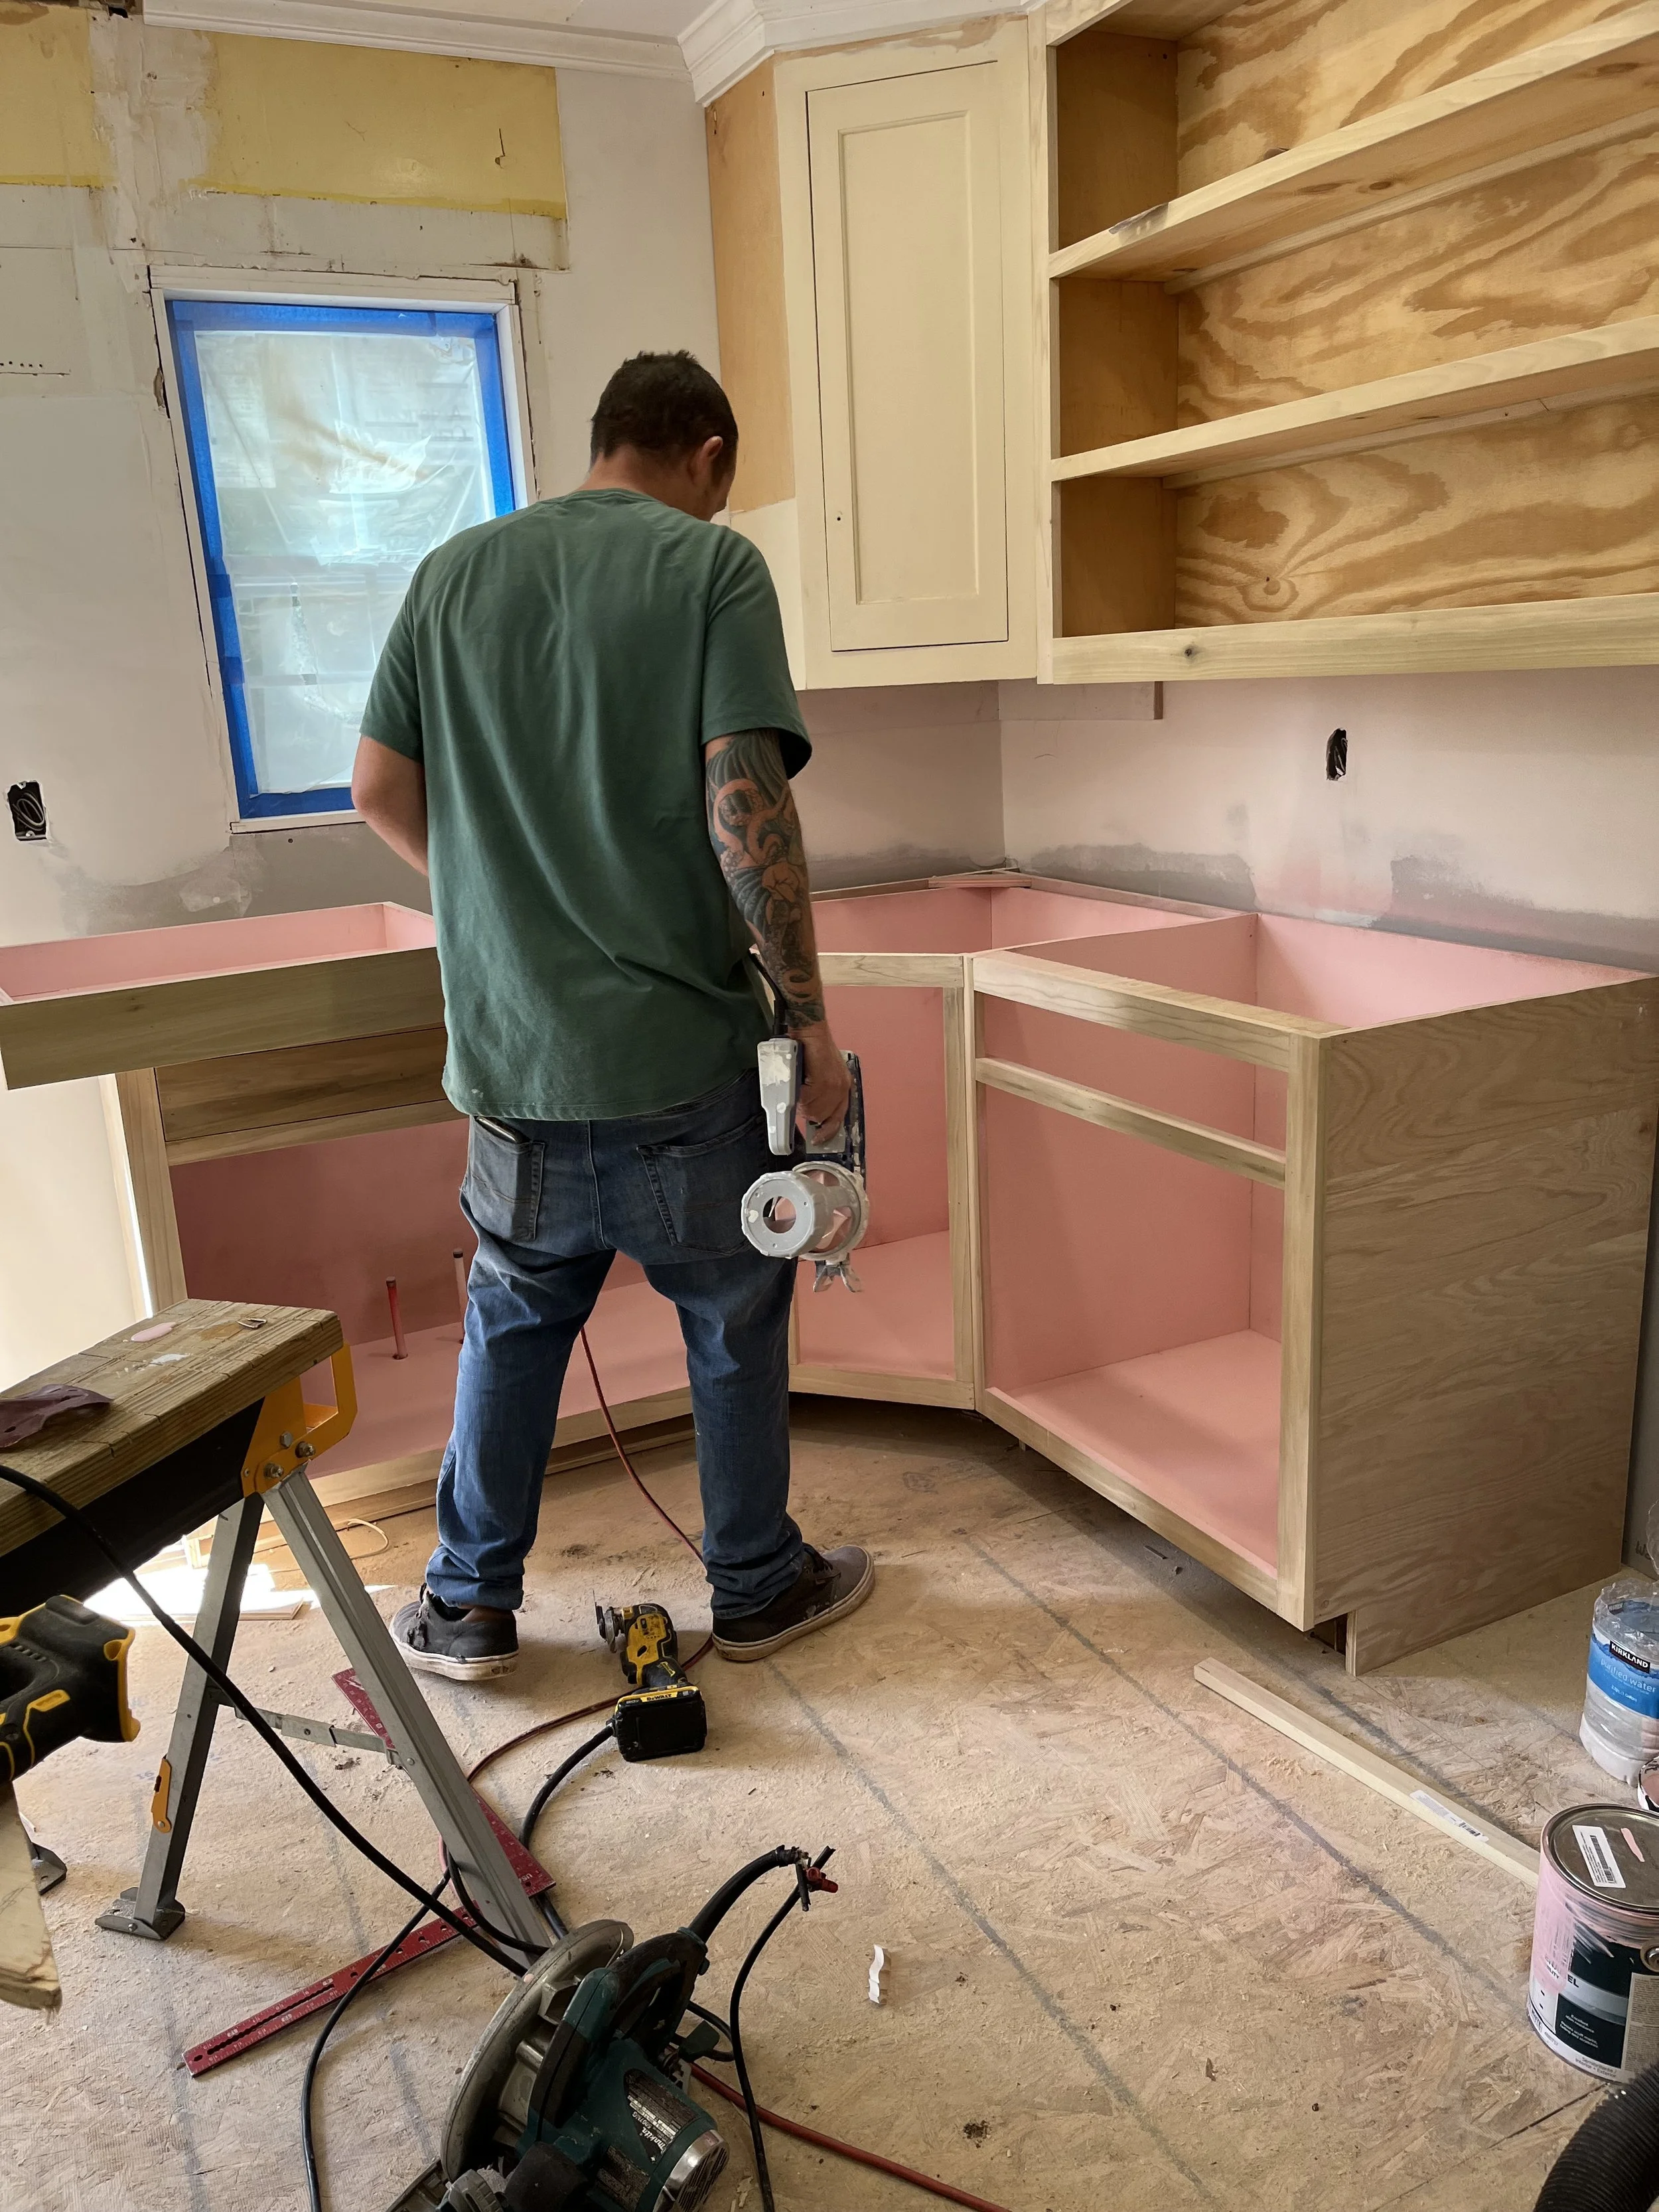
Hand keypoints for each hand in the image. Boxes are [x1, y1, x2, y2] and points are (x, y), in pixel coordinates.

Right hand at [792, 1022, 850, 1141]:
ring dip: (802, 1101)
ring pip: (813, 1110)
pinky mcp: (824, 1081)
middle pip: (823, 1116)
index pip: (839, 1116)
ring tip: (798, 1085)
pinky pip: (807, 1099)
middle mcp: (842, 1087)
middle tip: (801, 1096)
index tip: (819, 1139)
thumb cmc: (810, 1049)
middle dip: (809, 1111)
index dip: (829, 1130)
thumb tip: (811, 1113)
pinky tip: (798, 1080)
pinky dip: (799, 1093)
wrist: (809, 1031)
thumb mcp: (820, 1074)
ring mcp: (834, 1085)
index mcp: (843, 1086)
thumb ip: (819, 1093)